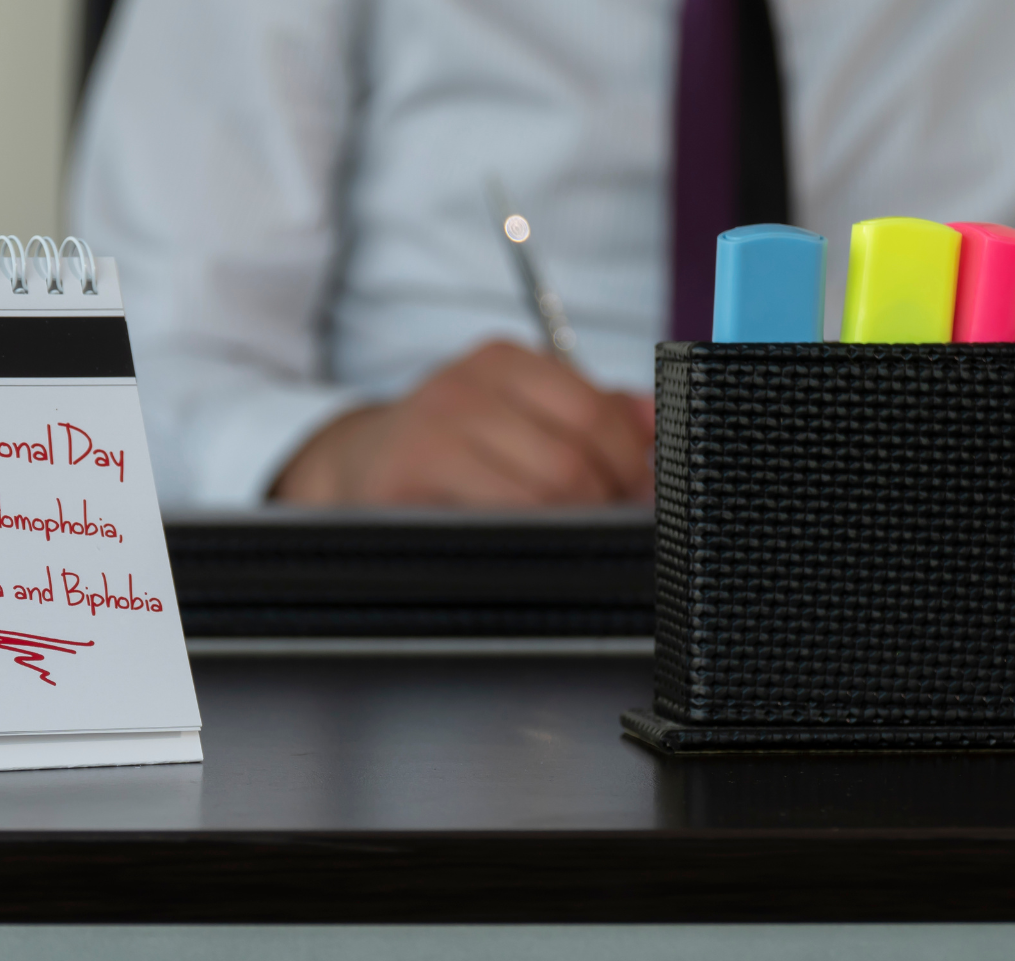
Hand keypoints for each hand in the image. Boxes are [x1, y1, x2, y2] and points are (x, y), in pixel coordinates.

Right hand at [272, 340, 654, 505]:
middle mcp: (465, 384)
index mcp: (503, 360)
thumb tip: (657, 419)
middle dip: (606, 503)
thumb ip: (591, 412)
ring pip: (543, 491)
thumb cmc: (449, 446)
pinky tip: (524, 545)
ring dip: (571, 528)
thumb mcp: (518, 413)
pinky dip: (525, 540)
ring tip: (571, 540)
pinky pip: (496, 518)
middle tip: (611, 529)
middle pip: (574, 455)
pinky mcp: (409, 475)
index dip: (631, 464)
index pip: (595, 410)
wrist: (356, 468)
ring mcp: (433, 427)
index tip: (642, 499)